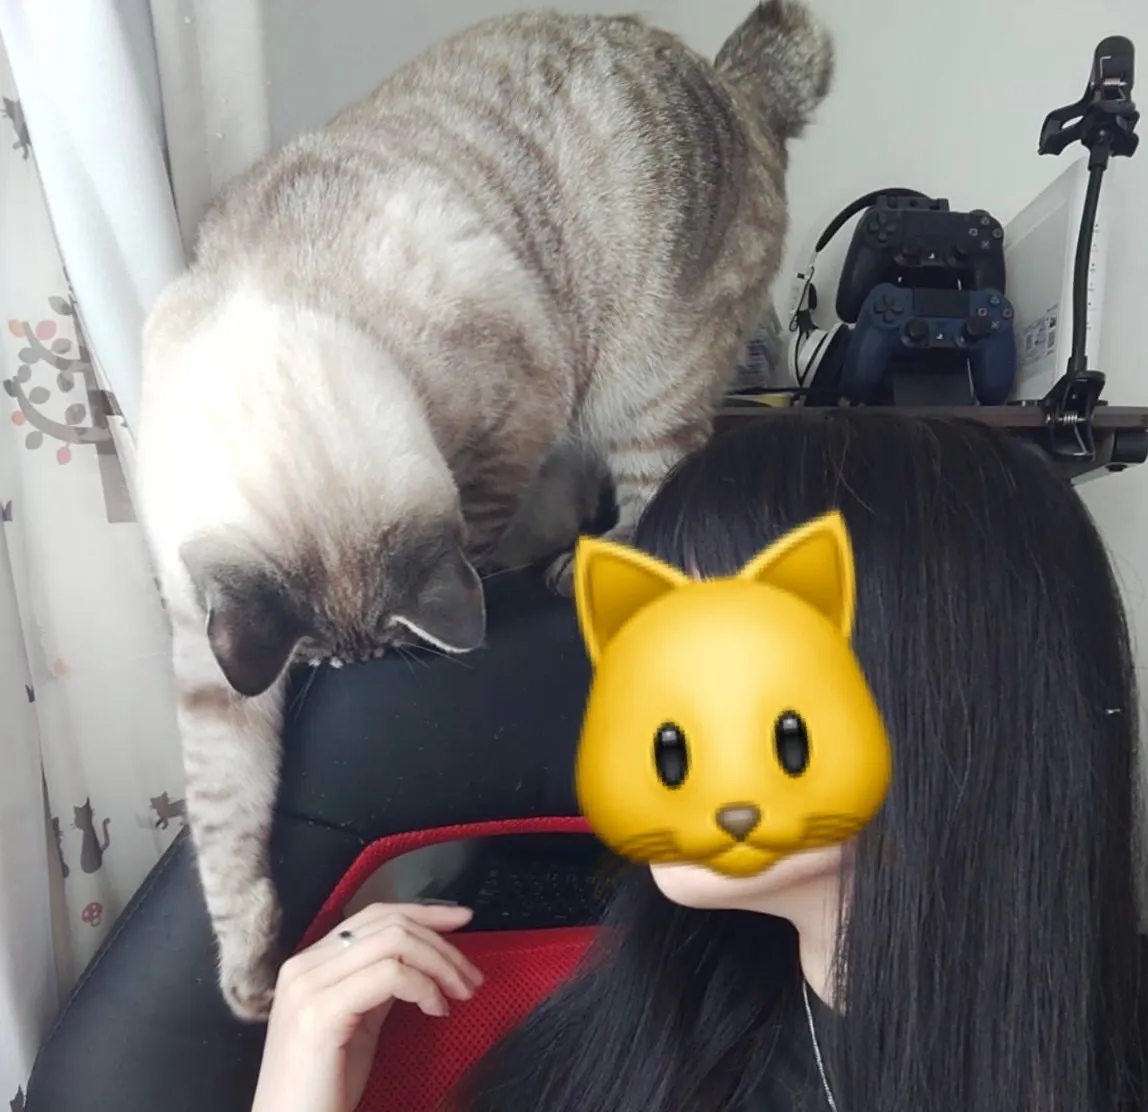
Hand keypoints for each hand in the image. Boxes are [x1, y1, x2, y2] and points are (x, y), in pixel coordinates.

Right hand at [251, 902, 482, 1111]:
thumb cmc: (324, 1088)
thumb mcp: (358, 1023)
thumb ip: (378, 984)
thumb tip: (417, 960)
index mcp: (310, 963)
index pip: (375, 915)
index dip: (424, 912)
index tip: (463, 919)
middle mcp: (304, 965)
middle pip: (390, 924)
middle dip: (441, 944)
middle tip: (472, 976)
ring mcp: (308, 986)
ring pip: (394, 942)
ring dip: (439, 964)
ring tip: (460, 993)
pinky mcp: (320, 1011)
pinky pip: (390, 975)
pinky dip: (423, 986)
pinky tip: (436, 1010)